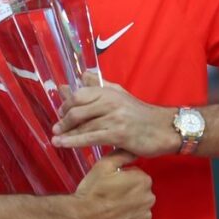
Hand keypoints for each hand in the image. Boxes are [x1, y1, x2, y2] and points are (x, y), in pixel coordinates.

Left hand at [52, 74, 175, 156]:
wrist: (164, 129)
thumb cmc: (140, 114)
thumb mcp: (120, 94)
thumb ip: (100, 85)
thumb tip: (82, 74)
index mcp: (109, 91)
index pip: (80, 94)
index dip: (66, 104)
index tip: (60, 113)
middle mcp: (110, 102)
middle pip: (78, 109)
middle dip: (63, 120)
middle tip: (56, 128)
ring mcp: (114, 118)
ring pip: (83, 125)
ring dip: (65, 133)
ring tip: (54, 138)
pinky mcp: (117, 134)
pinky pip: (90, 138)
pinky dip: (74, 141)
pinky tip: (62, 144)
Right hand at [66, 150, 154, 218]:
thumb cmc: (92, 190)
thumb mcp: (103, 165)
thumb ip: (122, 155)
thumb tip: (133, 150)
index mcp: (143, 181)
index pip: (138, 176)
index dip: (124, 179)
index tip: (112, 184)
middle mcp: (149, 199)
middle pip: (141, 193)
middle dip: (130, 193)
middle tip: (111, 197)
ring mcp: (145, 218)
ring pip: (140, 209)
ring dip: (131, 209)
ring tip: (112, 211)